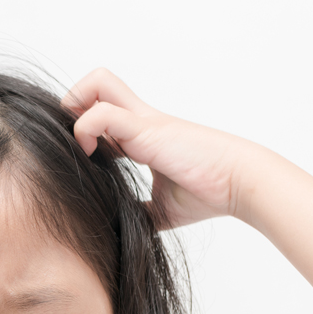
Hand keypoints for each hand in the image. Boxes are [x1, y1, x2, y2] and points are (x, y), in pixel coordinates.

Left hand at [62, 68, 264, 229]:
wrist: (239, 185)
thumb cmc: (208, 194)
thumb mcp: (161, 209)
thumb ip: (138, 212)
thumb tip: (119, 232)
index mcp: (142, 134)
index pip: (101, 108)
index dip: (83, 126)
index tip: (84, 158)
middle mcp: (139, 120)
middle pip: (97, 81)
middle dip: (72, 104)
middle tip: (77, 142)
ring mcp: (142, 121)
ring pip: (96, 83)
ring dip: (75, 113)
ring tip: (84, 149)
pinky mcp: (147, 129)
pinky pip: (103, 113)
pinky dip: (86, 131)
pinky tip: (94, 157)